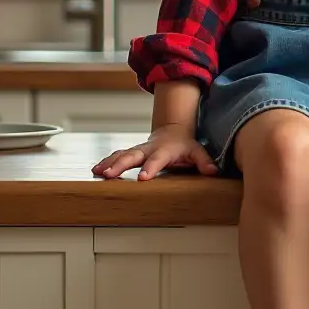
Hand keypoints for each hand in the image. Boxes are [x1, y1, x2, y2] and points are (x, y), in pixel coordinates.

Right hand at [92, 124, 217, 180]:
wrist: (173, 130)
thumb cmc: (184, 144)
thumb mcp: (197, 151)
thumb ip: (204, 161)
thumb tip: (213, 171)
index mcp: (164, 150)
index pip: (157, 160)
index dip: (150, 168)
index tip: (141, 178)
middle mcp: (148, 148)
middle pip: (133, 156)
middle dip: (120, 165)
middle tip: (108, 174)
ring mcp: (138, 149)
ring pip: (121, 154)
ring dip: (109, 162)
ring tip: (97, 172)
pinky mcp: (131, 152)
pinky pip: (116, 155)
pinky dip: (106, 161)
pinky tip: (95, 169)